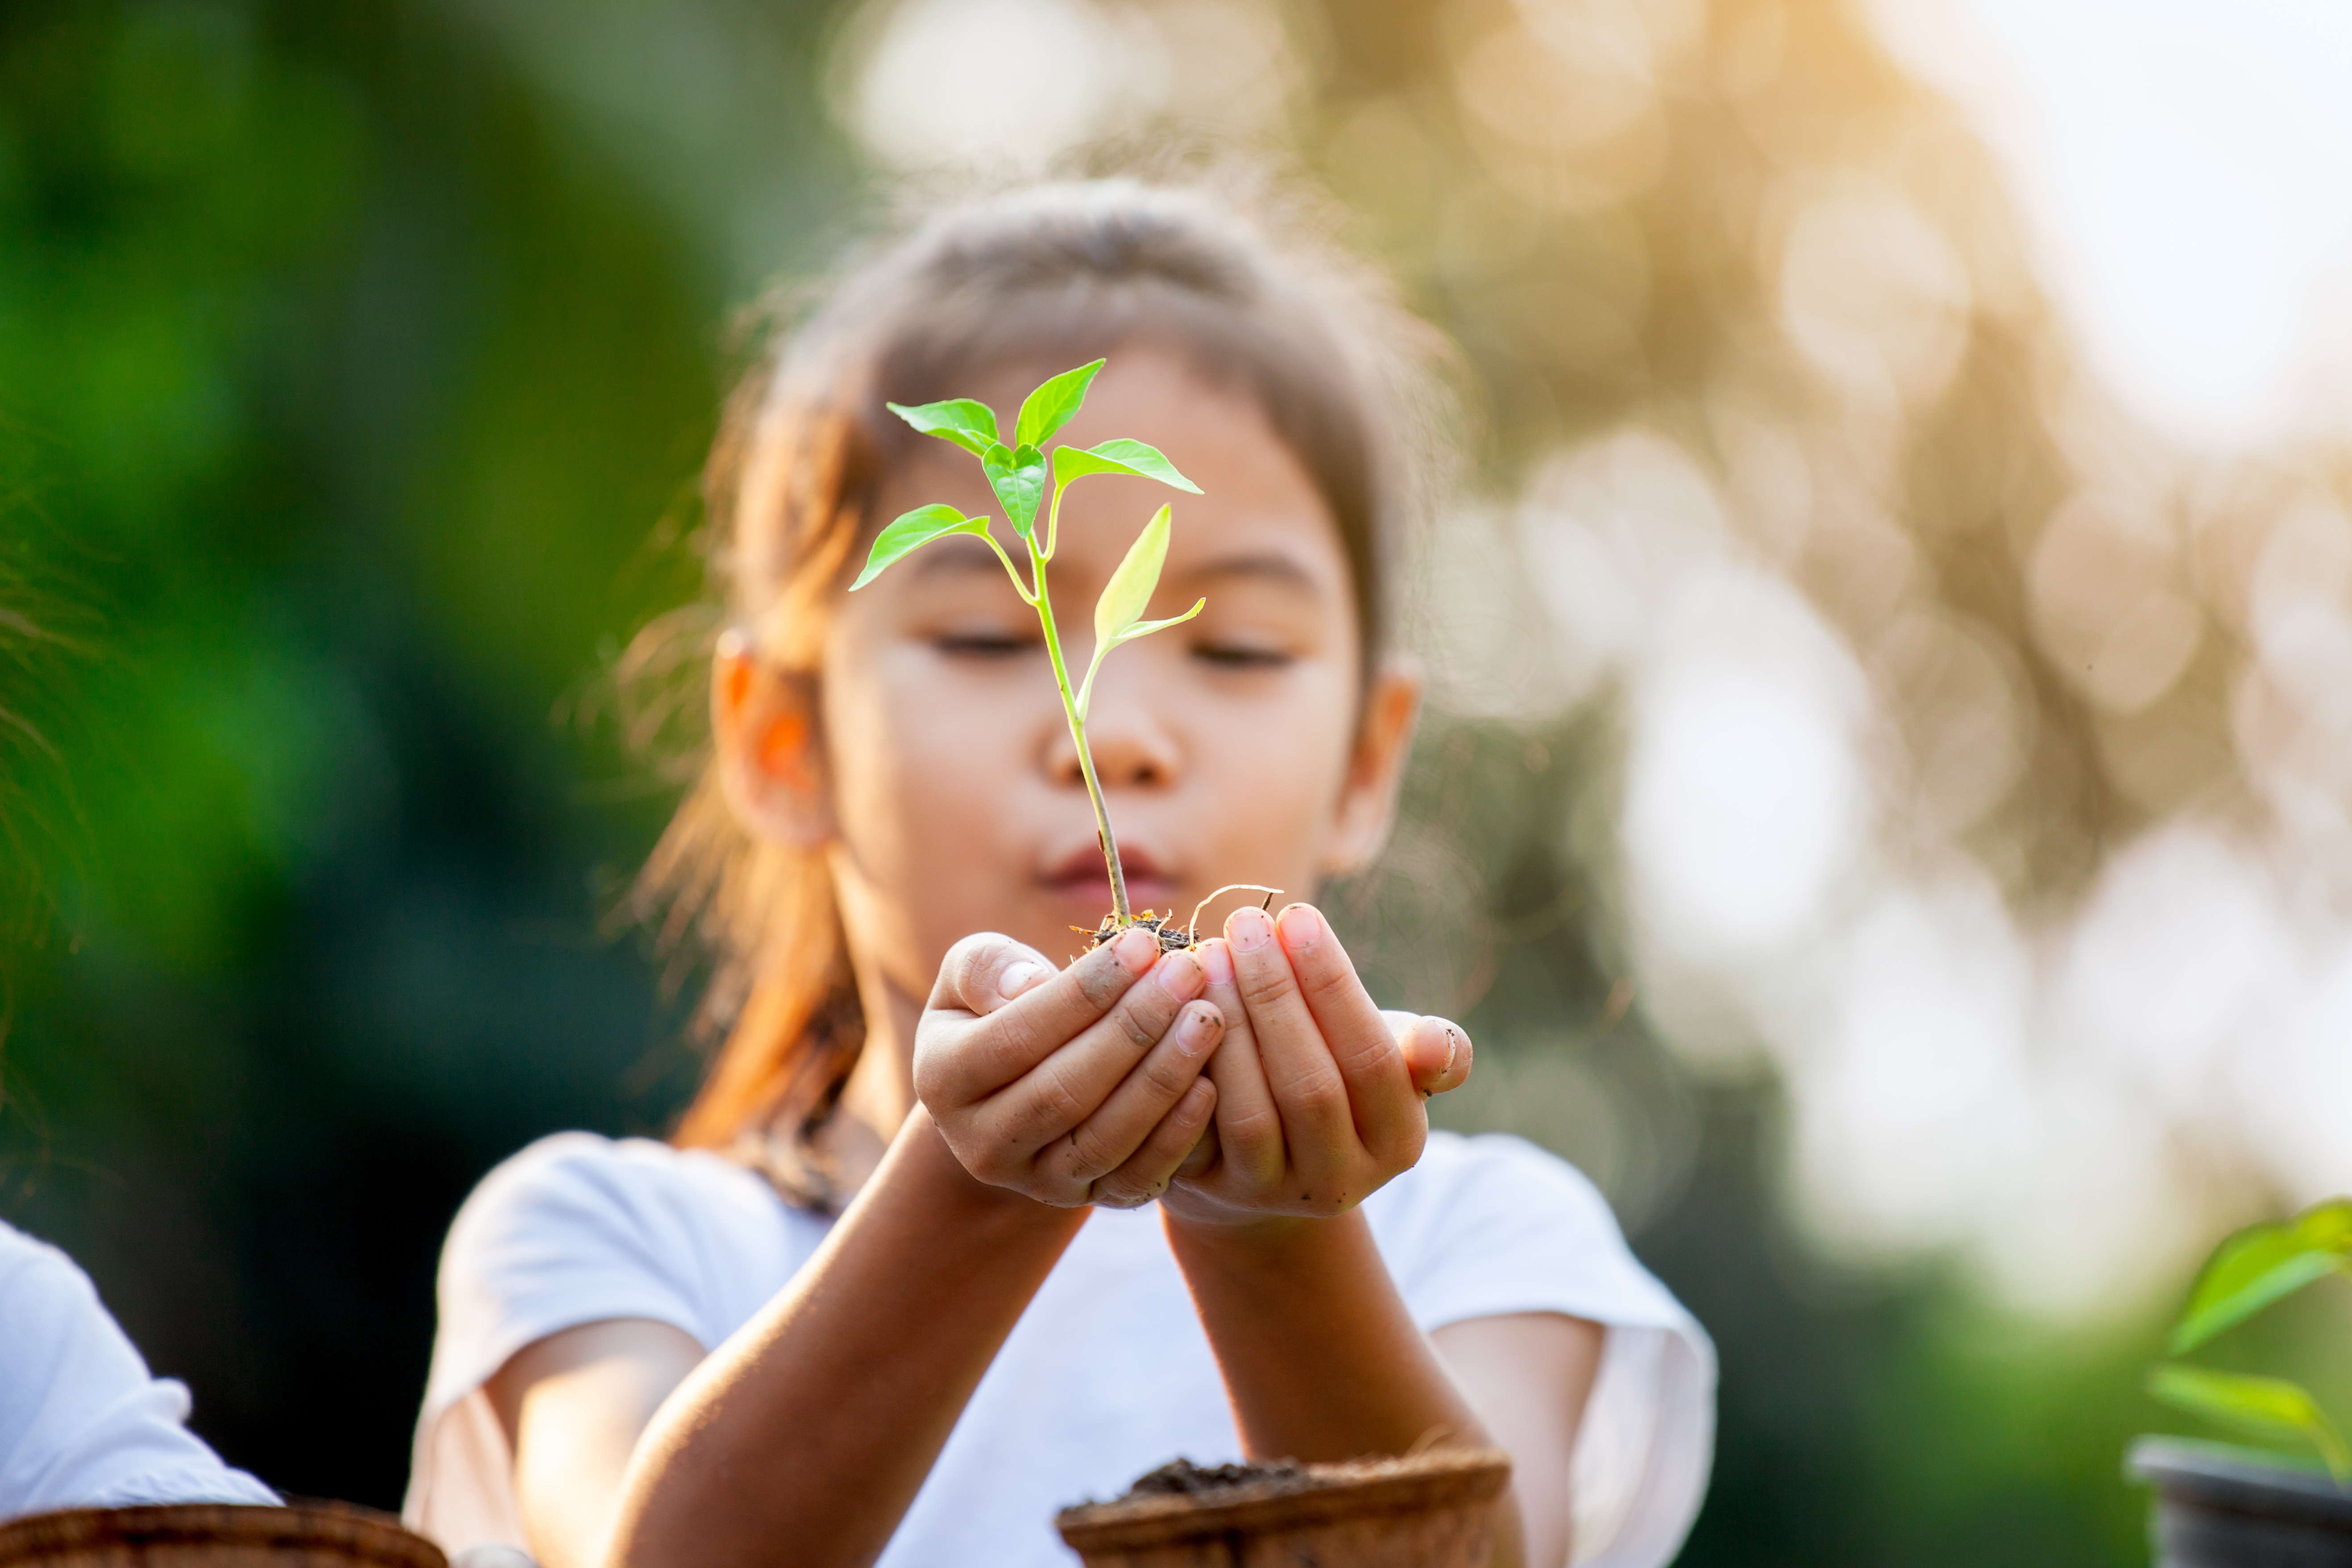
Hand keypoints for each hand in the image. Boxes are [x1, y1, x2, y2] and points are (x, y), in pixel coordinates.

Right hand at [912, 927, 1226, 1208]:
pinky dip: (1177, 1135)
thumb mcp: (971, 978)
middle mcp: (982, 1144)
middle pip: (1065, 1090)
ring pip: (1105, 1138)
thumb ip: (987, 967)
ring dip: (1163, 1077)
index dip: (1084, 991)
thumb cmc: (995, 1009)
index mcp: (942, 1079)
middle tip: (1188, 973)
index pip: (1018, 1035)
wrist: (1011, 1091)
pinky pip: (1137, 1176)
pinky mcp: (1089, 1200)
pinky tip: (1211, 1083)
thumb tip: (1028, 984)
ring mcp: (1037, 1182)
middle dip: (1134, 1027)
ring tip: (1208, 1017)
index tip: (1143, 943)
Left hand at [1161, 902, 1472, 1230]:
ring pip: (1250, 1111)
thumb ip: (1427, 1048)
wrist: (1269, 1154)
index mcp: (1399, 1142)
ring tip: (1207, 955)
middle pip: (1309, 1086)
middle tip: (1243, 924)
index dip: (1332, 985)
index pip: (1370, 1058)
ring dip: (1228, 1025)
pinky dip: (1187, 1065)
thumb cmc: (1339, 1074)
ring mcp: (1273, 1193)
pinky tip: (1175, 1005)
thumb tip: (1433, 1042)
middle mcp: (1342, 1180)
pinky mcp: (1213, 1191)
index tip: (1297, 916)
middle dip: (1274, 995)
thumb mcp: (1391, 1061)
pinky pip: (1194, 1130)